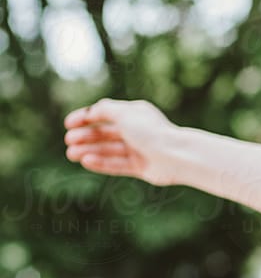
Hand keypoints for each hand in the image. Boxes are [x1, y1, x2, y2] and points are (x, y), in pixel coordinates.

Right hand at [63, 98, 179, 187]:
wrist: (175, 156)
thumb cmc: (151, 132)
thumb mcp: (124, 114)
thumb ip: (104, 110)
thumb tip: (91, 111)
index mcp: (134, 113)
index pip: (105, 113)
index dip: (85, 118)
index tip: (68, 124)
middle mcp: (136, 130)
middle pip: (105, 133)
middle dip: (86, 136)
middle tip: (68, 141)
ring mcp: (139, 150)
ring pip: (109, 150)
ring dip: (89, 151)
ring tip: (72, 154)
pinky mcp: (141, 167)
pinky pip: (117, 164)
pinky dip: (101, 163)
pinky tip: (86, 161)